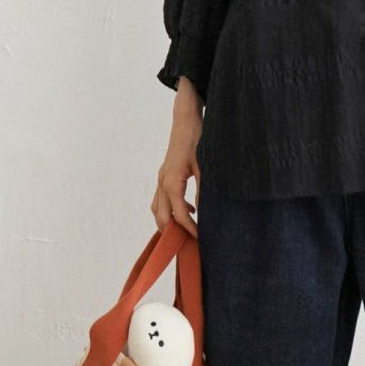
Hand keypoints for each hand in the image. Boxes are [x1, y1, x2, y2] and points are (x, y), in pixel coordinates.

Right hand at [152, 77, 202, 235]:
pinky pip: (162, 199)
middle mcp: (162, 183)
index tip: (201, 240)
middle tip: (189, 244)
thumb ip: (204, 191)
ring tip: (185, 233)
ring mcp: (161, 178)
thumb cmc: (196, 141)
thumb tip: (206, 213)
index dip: (190, 230)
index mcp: (172, 183)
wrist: (185, 121)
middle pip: (162, 218)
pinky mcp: (164, 175)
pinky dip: (171, 209)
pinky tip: (189, 211)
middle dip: (173, 233)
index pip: (179, 216)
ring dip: (169, 222)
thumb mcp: (205, 167)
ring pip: (158, 209)